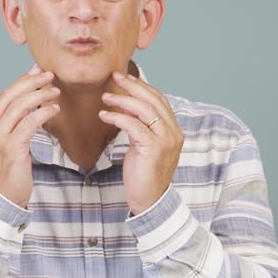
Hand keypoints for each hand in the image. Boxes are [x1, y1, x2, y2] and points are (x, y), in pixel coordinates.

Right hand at [0, 64, 60, 208]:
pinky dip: (43, 113)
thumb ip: (13, 124)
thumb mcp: (8, 143)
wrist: (3, 197)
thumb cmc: (10, 170)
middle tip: (49, 75)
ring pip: (20, 107)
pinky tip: (54, 110)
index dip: (22, 81)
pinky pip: (29, 123)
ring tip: (56, 92)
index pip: (4, 95)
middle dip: (31, 82)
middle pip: (11, 96)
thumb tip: (29, 103)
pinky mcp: (12, 148)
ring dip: (40, 95)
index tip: (37, 71)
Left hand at [99, 71, 182, 214]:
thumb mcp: (143, 145)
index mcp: (173, 130)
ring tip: (106, 97)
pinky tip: (105, 116)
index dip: (142, 86)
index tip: (125, 77)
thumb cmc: (144, 174)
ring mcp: (165, 140)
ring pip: (145, 110)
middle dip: (132, 86)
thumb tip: (127, 106)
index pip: (159, 100)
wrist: (150, 200)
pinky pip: (134, 126)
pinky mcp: (153, 149)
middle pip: (153, 100)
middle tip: (114, 77)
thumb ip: (141, 126)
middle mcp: (173, 132)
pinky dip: (118, 118)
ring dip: (123, 100)